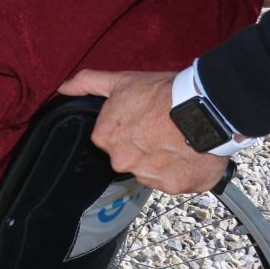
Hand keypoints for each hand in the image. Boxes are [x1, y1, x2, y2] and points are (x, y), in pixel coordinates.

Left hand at [58, 69, 229, 194]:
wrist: (206, 109)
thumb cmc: (163, 94)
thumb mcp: (122, 82)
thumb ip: (88, 84)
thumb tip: (63, 88)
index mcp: (106, 139)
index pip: (113, 140)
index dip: (131, 130)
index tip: (145, 121)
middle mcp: (123, 162)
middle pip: (132, 158)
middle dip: (146, 147)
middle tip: (164, 130)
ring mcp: (149, 176)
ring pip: (154, 171)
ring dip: (164, 160)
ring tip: (180, 140)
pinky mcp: (175, 186)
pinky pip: (176, 181)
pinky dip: (184, 171)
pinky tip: (192, 153)